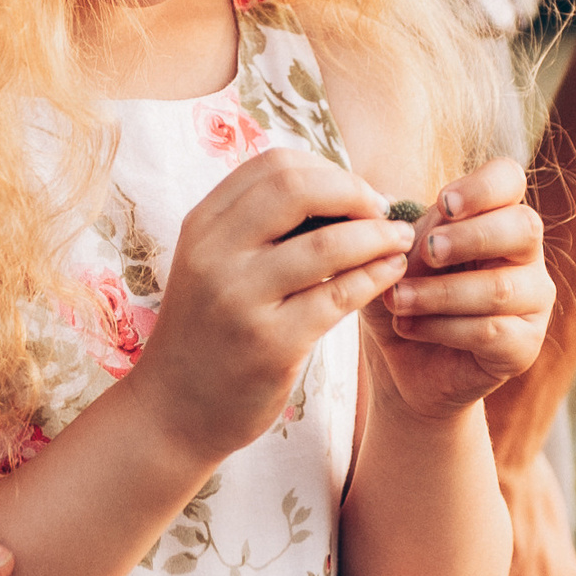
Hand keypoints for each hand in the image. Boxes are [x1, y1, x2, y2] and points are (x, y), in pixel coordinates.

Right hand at [136, 146, 415, 471]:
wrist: (174, 410)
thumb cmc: (211, 330)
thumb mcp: (216, 264)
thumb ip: (261, 225)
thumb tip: (343, 186)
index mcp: (202, 225)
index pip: (275, 165)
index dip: (328, 171)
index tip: (357, 194)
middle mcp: (214, 254)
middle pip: (298, 188)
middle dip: (356, 193)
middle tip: (385, 212)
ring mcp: (240, 299)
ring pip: (327, 244)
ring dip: (378, 235)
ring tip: (402, 240)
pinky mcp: (271, 344)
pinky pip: (338, 296)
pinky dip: (375, 276)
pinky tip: (392, 272)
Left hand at [364, 156, 554, 421]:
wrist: (400, 363)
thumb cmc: (402, 295)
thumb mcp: (392, 257)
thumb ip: (400, 231)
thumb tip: (391, 212)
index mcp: (495, 216)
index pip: (509, 179)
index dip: (482, 186)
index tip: (443, 203)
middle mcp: (524, 254)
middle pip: (524, 227)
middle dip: (470, 237)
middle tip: (427, 253)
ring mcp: (532, 300)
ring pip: (500, 288)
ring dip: (440, 293)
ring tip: (396, 299)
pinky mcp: (525, 345)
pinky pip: (491, 332)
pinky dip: (442, 328)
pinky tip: (407, 327)